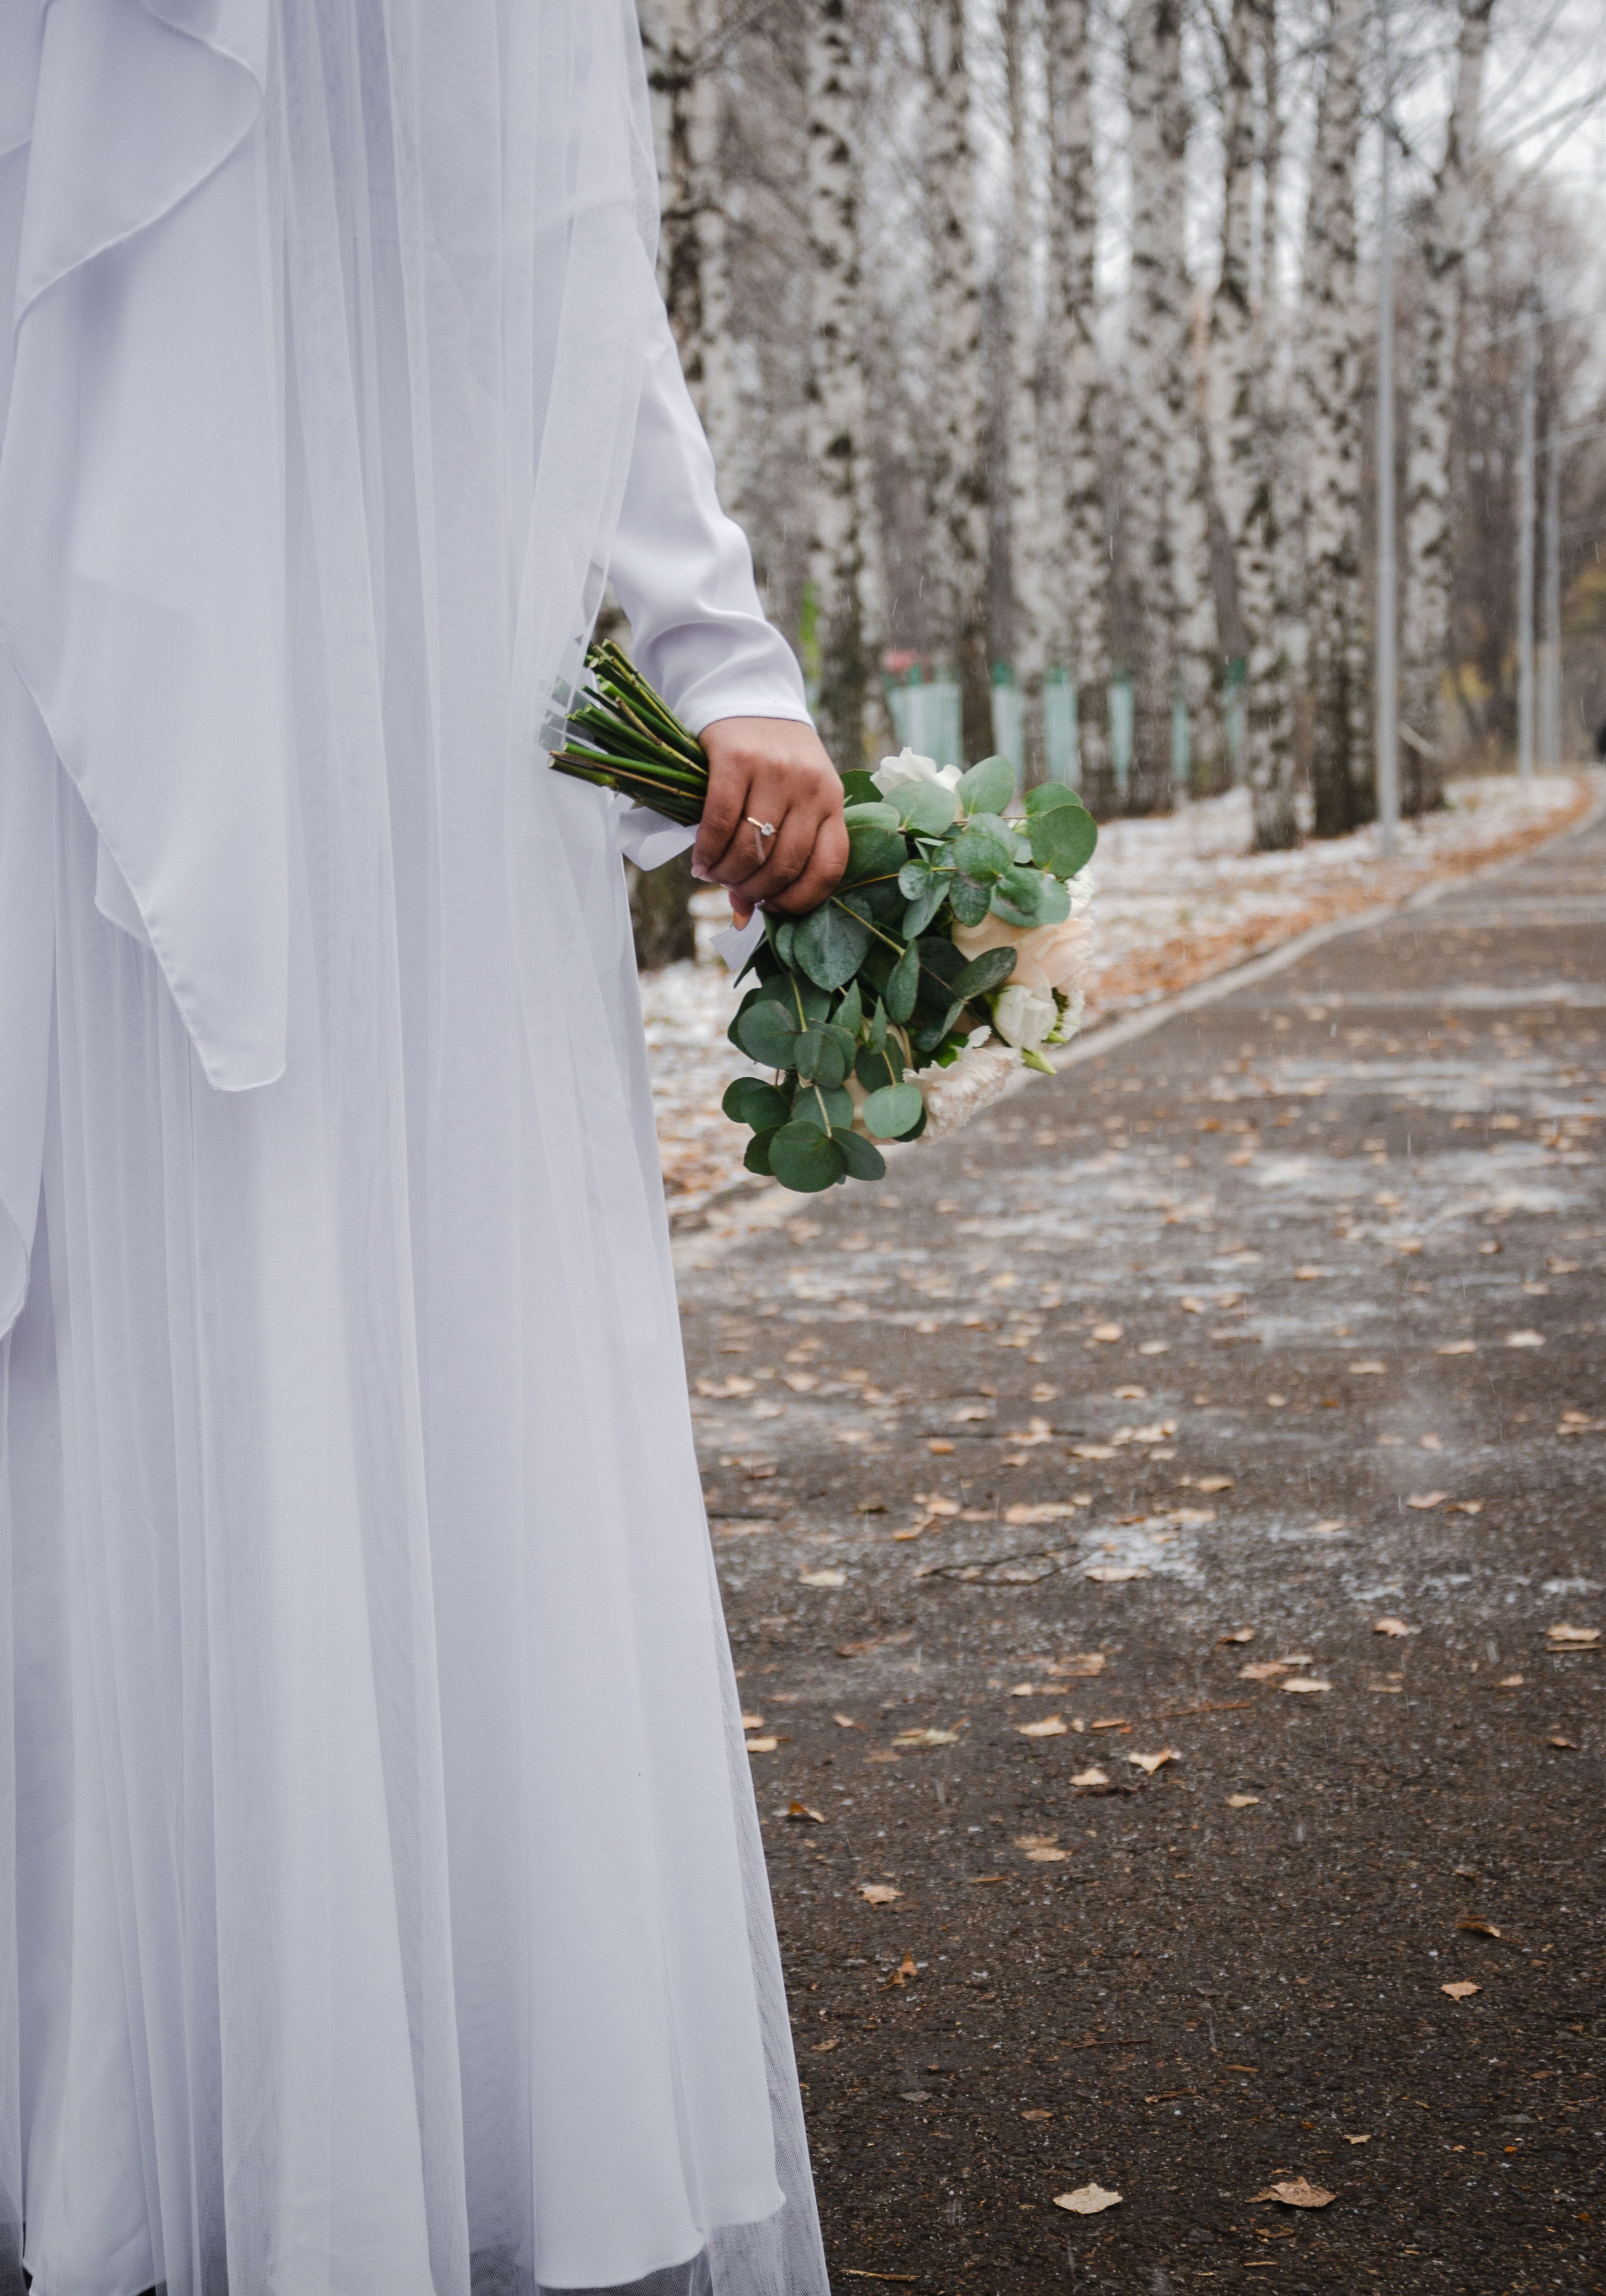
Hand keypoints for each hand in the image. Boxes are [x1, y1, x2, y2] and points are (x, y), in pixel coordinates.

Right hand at [693, 718, 848, 922]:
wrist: (750, 694)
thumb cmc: (772, 759)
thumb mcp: (791, 798)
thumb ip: (778, 851)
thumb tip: (743, 916)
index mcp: (833, 801)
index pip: (829, 867)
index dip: (799, 900)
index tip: (772, 907)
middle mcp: (812, 787)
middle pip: (785, 864)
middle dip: (754, 889)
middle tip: (733, 891)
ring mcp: (776, 771)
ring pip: (752, 847)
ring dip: (728, 873)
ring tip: (713, 874)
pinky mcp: (737, 758)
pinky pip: (721, 821)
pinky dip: (708, 850)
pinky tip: (700, 860)